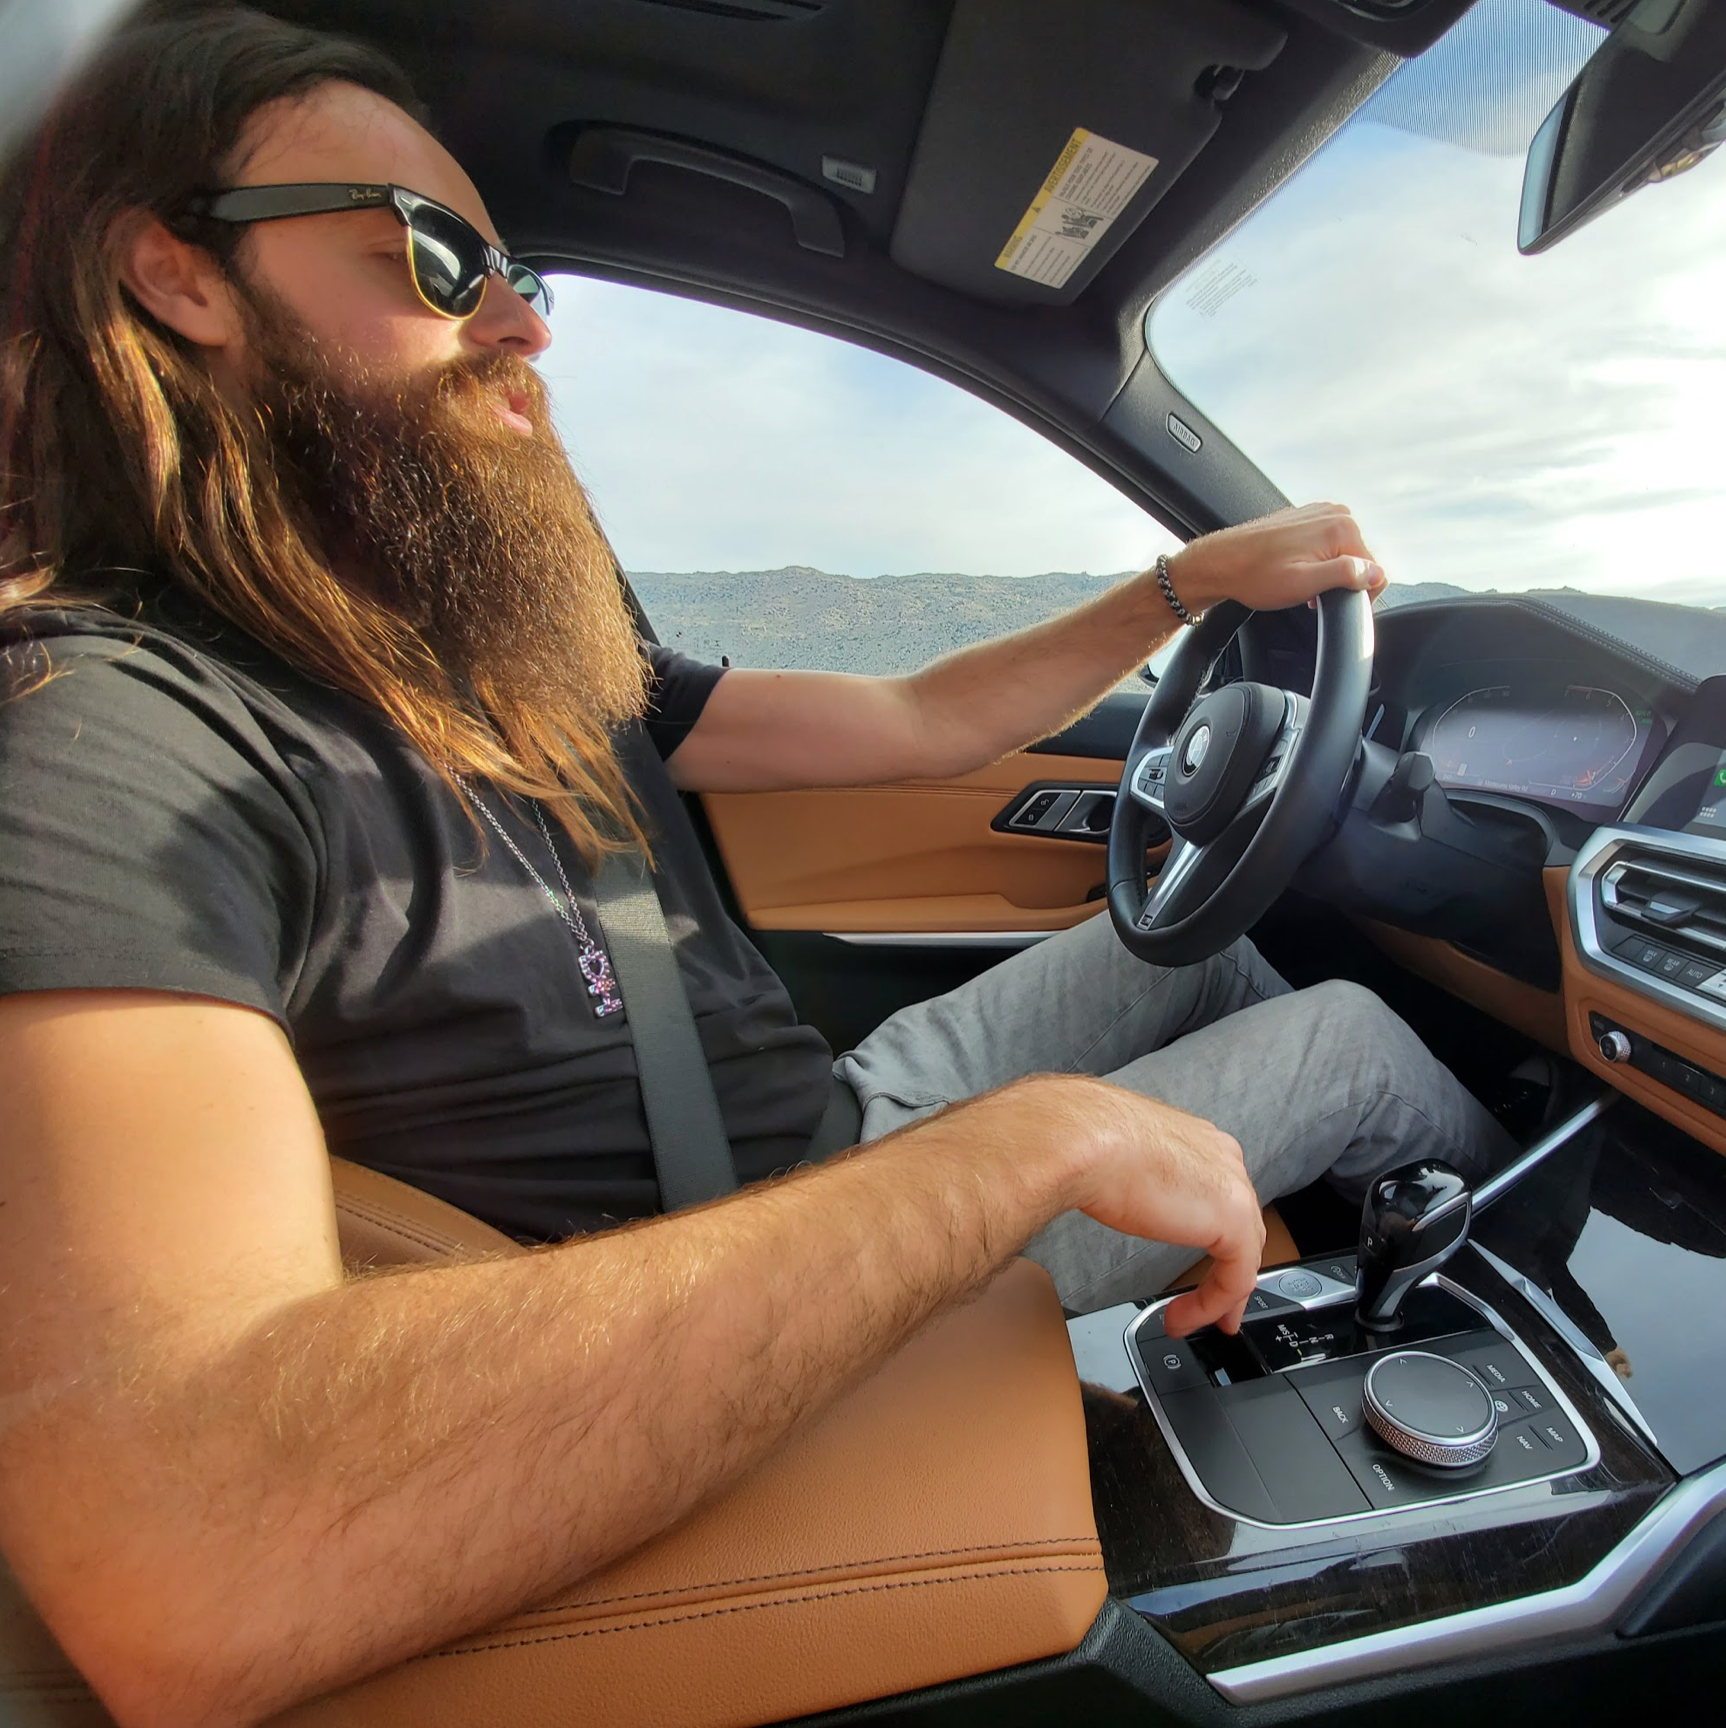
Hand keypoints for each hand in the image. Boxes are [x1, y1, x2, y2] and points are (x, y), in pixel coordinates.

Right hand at [1057, 1082, 1265, 1336]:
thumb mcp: (1118, 1161)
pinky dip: (1211, 1305)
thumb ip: (1134, 1176)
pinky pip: (1236, 1278)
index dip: (1213, 1235)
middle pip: (1241, 1226)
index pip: (1220, 1196)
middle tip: (1210, 1305)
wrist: (1083, 1139)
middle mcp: (1222, 1158)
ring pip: (1243, 1254)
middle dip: (1228, 1270)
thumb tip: (1117, 1194)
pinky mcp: (1234, 1220)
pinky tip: (1182, 1318)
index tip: (1197, 1265)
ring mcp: (1233, 1187)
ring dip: (1217, 1295)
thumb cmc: (1087, 1141)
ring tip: (1187, 1320)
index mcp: (1198, 1141)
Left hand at [1163, 502, 1388, 615]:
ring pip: (1342, 554)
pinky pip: (1326, 544)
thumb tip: (1376, 573)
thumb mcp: (1305, 583)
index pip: (1375, 570)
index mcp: (1341, 528)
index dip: (1359, 595)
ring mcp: (1320, 513)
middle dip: (1341, 584)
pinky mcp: (1306, 518)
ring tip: (1300, 586)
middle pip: (1359, 560)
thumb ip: (1346, 575)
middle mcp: (1335, 514)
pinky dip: (1316, 562)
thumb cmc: (1255, 575)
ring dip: (1327, 574)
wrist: (1220, 563)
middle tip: (1311, 597)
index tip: (1334, 604)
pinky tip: (1295, 572)